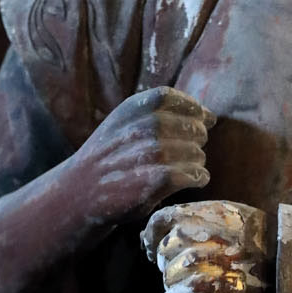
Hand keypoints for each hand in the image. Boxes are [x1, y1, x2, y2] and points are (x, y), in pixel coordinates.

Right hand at [62, 87, 214, 226]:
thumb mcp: (121, 124)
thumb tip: (210, 116)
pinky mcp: (158, 179)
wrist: (81, 194)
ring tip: (185, 169)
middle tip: (187, 153)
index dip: (193, 109)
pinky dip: (199, 178)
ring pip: (197, 154)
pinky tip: (192, 181)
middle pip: (193, 128)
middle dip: (197, 140)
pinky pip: (195, 175)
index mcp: (133, 109)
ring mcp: (152, 153)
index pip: (174, 98)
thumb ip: (157, 114)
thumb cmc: (108, 159)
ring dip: (197, 162)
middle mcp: (145, 127)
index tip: (201, 120)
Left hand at [141, 201, 273, 292]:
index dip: (153, 236)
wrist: (287, 271)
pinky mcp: (203, 289)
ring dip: (178, 284)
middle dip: (172, 264)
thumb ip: (192, 219)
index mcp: (208, 211)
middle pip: (164, 250)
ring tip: (200, 286)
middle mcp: (200, 232)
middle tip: (194, 271)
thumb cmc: (260, 246)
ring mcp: (201, 261)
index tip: (153, 249)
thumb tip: (145, 236)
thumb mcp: (232, 218)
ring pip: (167, 276)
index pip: (163, 219)